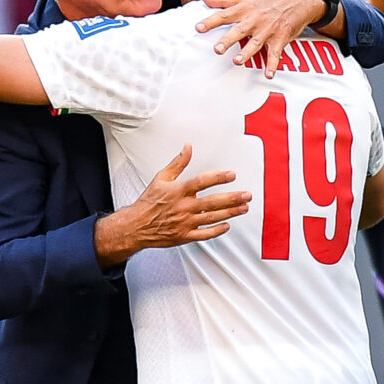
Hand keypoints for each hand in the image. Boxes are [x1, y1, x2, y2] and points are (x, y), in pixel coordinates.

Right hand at [94, 144, 248, 264]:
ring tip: (244, 207)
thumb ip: (177, 163)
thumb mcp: (161, 178)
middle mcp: (183, 207)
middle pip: (212, 202)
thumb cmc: (149, 201)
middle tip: (247, 195)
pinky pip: (204, 235)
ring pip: (212, 218)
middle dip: (232, 198)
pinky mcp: (184, 236)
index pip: (201, 182)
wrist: (136, 226)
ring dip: (230, 212)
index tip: (232, 174)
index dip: (217, 178)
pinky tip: (227, 225)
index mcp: (178, 191)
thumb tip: (188, 146)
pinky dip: (216, 231)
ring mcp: (185, 223)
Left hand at [198, 0, 324, 74]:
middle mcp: (255, 19)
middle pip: (239, 30)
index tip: (198, 27)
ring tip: (237, 61)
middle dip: (228, 40)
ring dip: (247, 52)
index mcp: (245, 8)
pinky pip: (275, 54)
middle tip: (217, 49)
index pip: (224, 14)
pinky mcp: (280, 39)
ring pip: (256, 43)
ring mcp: (268, 30)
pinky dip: (273, 65)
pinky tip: (269, 75)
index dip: (211, 21)